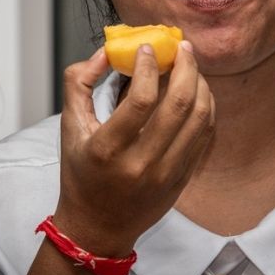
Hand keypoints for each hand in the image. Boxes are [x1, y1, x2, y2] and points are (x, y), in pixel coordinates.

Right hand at [53, 40, 214, 255]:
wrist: (99, 227)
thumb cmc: (81, 173)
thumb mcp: (69, 127)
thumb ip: (79, 83)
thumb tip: (107, 51)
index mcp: (108, 150)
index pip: (141, 101)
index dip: (148, 67)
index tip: (147, 48)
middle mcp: (141, 164)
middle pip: (179, 105)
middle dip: (185, 67)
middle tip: (182, 47)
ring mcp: (167, 174)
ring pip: (199, 118)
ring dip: (200, 84)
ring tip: (190, 64)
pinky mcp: (183, 178)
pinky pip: (204, 134)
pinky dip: (205, 106)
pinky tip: (197, 90)